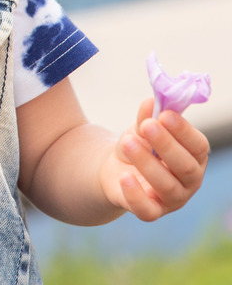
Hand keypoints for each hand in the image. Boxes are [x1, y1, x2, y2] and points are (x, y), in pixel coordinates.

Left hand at [100, 97, 208, 220]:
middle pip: (185, 166)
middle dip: (166, 145)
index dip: (183, 131)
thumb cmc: (139, 145)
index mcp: (194, 157)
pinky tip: (124, 177)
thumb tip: (152, 101)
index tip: (164, 114)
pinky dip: (136, 195)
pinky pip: (147, 210)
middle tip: (147, 125)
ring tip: (127, 141)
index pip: (198, 146)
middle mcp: (189, 180)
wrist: (116, 169)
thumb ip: (147, 116)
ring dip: (146, 163)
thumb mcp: (140, 128)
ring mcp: (173, 199)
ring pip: (166, 186)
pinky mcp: (152, 211)